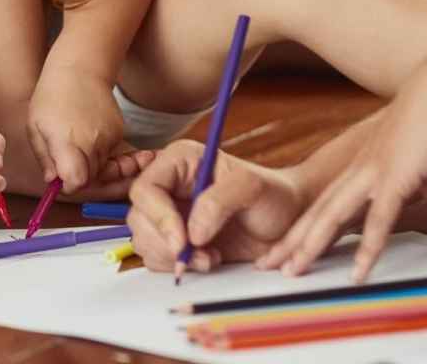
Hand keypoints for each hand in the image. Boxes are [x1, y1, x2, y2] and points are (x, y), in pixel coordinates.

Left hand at [27, 61, 126, 189]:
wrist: (80, 69)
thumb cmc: (51, 97)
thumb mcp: (35, 127)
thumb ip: (44, 158)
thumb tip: (53, 182)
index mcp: (67, 141)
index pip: (77, 181)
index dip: (69, 185)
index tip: (61, 180)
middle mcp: (92, 142)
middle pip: (91, 178)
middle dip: (78, 176)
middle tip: (64, 161)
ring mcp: (109, 136)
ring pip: (102, 166)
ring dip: (89, 164)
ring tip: (74, 141)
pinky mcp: (119, 131)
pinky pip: (111, 153)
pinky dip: (99, 151)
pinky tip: (86, 133)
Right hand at [126, 140, 305, 273]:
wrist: (287, 223)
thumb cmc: (274, 196)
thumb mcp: (252, 188)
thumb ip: (219, 202)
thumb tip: (192, 233)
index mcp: (179, 161)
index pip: (145, 189)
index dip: (159, 218)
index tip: (183, 242)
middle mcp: (169, 186)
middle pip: (139, 218)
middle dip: (167, 243)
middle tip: (201, 255)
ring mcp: (170, 213)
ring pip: (144, 241)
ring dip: (175, 258)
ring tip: (211, 256)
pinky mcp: (175, 238)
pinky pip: (157, 258)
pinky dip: (180, 266)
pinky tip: (209, 259)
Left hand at [262, 65, 426, 281]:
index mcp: (365, 165)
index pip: (328, 202)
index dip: (307, 225)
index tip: (289, 245)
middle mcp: (360, 170)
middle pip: (317, 212)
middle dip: (290, 240)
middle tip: (267, 264)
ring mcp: (372, 174)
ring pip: (332, 217)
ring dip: (310, 247)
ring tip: (290, 271)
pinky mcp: (394, 179)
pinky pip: (377, 222)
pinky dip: (366, 250)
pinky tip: (357, 274)